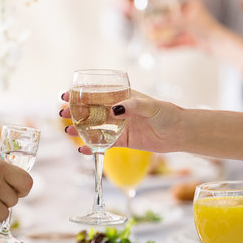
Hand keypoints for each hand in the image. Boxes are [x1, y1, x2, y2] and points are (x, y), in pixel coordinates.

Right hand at [60, 90, 183, 154]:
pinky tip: (82, 149)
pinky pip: (103, 143)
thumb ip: (134, 106)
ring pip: (93, 127)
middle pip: (91, 110)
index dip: (80, 94)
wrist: (180, 133)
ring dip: (79, 128)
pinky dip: (92, 146)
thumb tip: (115, 110)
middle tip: (63, 114)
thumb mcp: (152, 107)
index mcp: (122, 96)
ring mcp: (118, 126)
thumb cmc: (168, 114)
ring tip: (68, 131)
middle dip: (75, 111)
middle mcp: (117, 110)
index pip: (97, 93)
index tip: (66, 95)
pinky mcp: (122, 141)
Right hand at [147, 0, 221, 50]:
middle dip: (159, 26)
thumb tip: (151, 24)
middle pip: (171, 20)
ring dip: (162, 37)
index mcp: (191, 5)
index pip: (171, 5)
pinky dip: (168, 45)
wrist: (219, 44)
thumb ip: (167, 23)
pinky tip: (158, 48)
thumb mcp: (184, 23)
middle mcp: (190, 15)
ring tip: (150, 40)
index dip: (158, 10)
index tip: (147, 15)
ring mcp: (191, 28)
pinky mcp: (191, 39)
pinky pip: (177, 41)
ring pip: (173, 32)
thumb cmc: (206, 29)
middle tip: (146, 29)